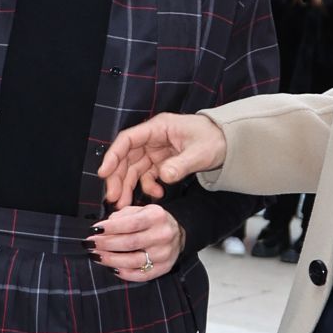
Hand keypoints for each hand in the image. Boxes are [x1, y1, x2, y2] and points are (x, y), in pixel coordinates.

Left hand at [89, 204, 185, 282]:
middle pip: (130, 243)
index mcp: (157, 216)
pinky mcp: (164, 268)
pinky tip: (111, 268)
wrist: (177, 233)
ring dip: (111, 260)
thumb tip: (103, 228)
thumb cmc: (152, 221)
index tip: (94, 230)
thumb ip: (122, 216)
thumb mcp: (140, 210)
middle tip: (89, 244)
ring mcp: (165, 254)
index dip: (110, 228)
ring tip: (96, 256)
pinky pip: (141, 275)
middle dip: (106, 244)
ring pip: (133, 261)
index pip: (130, 223)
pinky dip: (124, 274)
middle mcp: (163, 235)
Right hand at [97, 111, 226, 208]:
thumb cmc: (215, 139)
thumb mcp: (201, 152)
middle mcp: (154, 138)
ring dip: (129, 187)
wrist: (229, 142)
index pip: (128, 140)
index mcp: (159, 128)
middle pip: (127, 157)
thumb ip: (181, 164)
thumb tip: (164, 176)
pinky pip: (148, 176)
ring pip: (135, 169)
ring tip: (125, 205)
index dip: (113, 155)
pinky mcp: (162, 162)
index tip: (103, 173)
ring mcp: (157, 151)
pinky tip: (157, 195)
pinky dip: (149, 187)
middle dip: (118, 178)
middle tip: (114, 198)